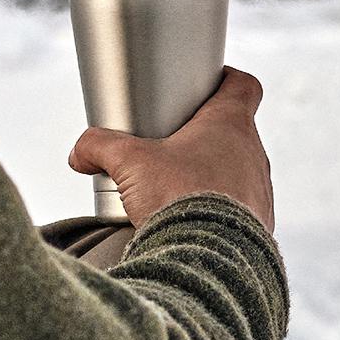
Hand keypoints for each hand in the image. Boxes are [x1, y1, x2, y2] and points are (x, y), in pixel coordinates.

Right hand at [68, 66, 273, 232]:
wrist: (207, 261)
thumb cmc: (177, 198)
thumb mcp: (129, 163)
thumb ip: (99, 146)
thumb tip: (80, 153)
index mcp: (229, 125)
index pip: (243, 85)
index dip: (225, 79)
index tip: (204, 85)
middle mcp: (252, 155)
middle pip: (234, 130)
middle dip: (203, 134)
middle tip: (170, 142)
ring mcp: (259, 193)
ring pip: (237, 171)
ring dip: (211, 174)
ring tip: (175, 187)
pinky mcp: (257, 227)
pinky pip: (238, 209)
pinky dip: (216, 210)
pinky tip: (188, 220)